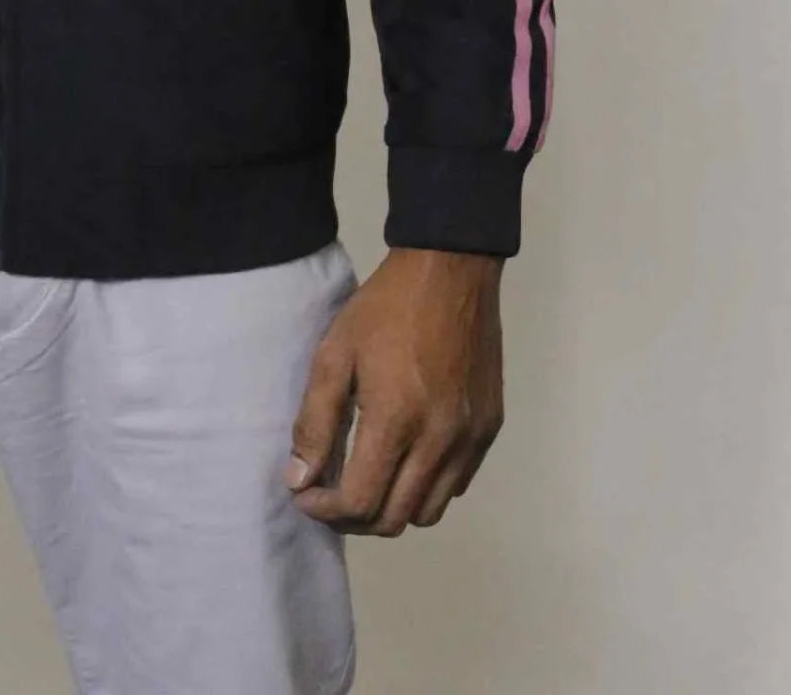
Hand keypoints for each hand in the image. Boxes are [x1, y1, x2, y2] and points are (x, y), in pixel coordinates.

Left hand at [284, 247, 503, 534]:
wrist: (451, 270)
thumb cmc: (385, 307)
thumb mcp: (335, 353)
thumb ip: (314, 420)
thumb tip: (300, 479)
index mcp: (396, 421)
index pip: (359, 502)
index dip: (324, 509)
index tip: (306, 494)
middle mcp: (439, 441)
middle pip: (394, 519)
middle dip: (354, 516)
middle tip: (331, 491)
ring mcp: (470, 438)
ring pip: (429, 511)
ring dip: (392, 507)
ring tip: (368, 477)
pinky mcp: (490, 429)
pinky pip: (456, 484)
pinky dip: (427, 487)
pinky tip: (407, 456)